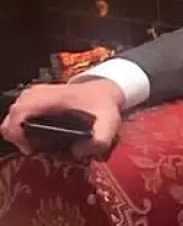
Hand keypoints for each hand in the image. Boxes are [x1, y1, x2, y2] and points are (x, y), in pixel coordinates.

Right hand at [0, 79, 124, 158]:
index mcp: (53, 97)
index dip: (18, 133)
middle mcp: (37, 94)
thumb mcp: (110, 122)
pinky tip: (40, 138)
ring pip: (12, 121)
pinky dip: (23, 131)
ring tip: (40, 145)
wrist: (103, 91)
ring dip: (22, 137)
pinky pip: (17, 119)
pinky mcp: (31, 101)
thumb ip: (100, 140)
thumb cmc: (102, 106)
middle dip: (20, 140)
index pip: (20, 112)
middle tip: (37, 150)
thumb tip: (77, 152)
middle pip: (10, 120)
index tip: (31, 149)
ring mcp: (32, 96)